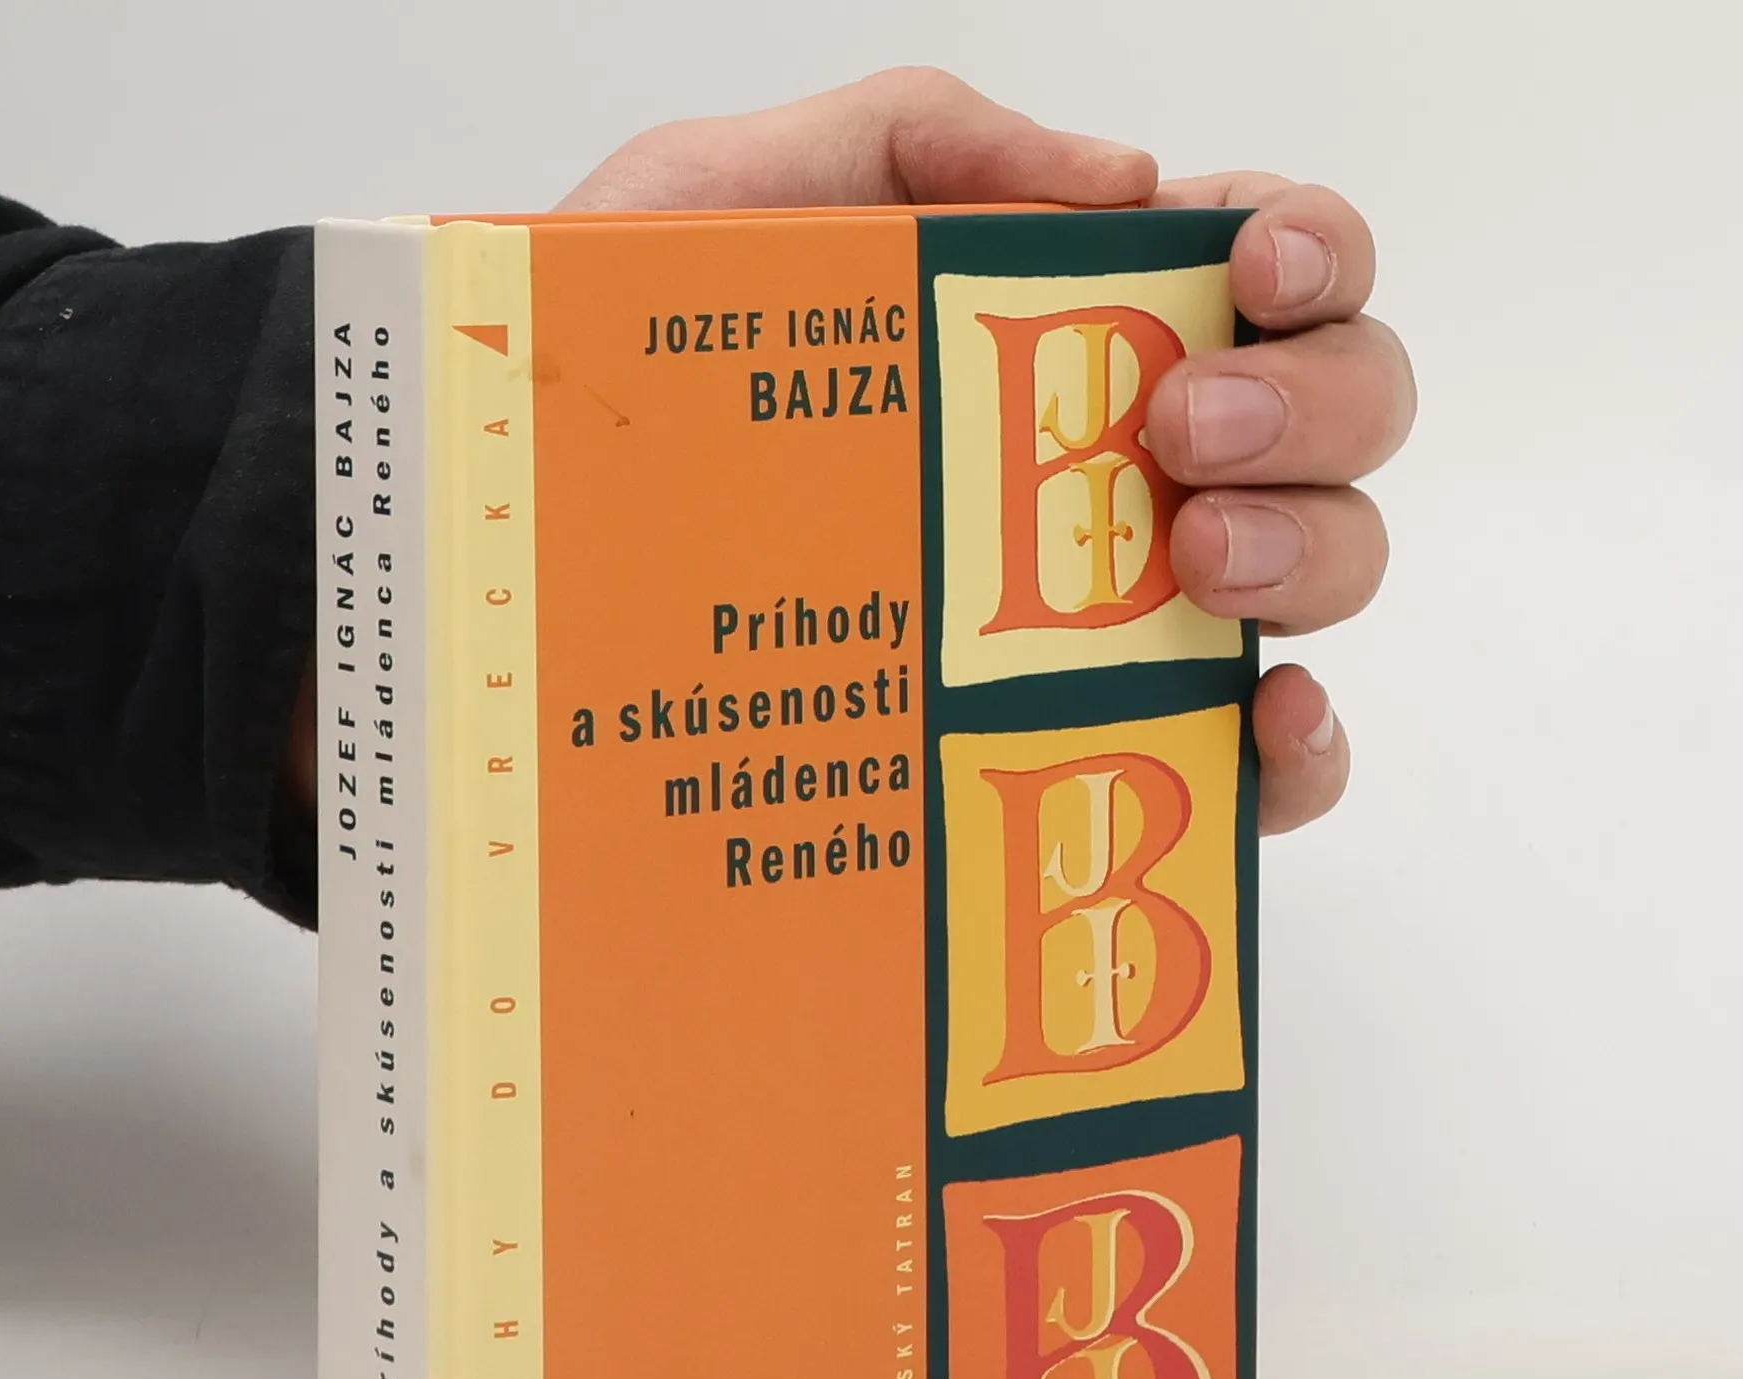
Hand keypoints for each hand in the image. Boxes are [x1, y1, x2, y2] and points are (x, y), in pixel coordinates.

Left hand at [561, 68, 1415, 834]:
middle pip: (1340, 407)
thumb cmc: (616, 397)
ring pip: (1329, 564)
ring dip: (1311, 547)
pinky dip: (1301, 743)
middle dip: (1312, 401)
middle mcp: (1122, 465)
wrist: (523, 580)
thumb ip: (911, 134)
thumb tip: (1124, 179)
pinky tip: (1261, 714)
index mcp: (1064, 326)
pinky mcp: (1094, 744)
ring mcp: (1123, 611)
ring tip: (1198, 559)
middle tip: (1177, 430)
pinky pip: (1262, 759)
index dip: (1310, 246)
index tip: (1249, 268)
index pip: (1264, 259)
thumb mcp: (728, 202)